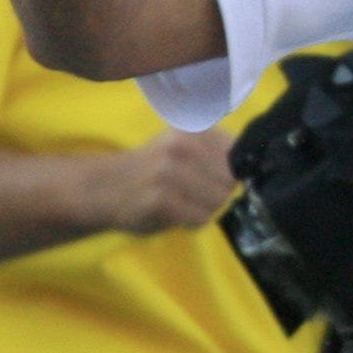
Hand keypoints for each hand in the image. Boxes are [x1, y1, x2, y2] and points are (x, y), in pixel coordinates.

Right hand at [98, 128, 236, 233]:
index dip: (230, 170)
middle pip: (230, 179)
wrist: (103, 187)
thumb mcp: (180, 146)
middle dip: (219, 193)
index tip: (216, 178)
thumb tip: (249, 170)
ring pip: (218, 200)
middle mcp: (182, 146)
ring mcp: (170, 172)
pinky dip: (192, 222)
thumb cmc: (150, 168)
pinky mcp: (161, 199)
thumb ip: (213, 151)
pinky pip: (199, 217)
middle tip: (197, 196)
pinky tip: (175, 215)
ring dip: (206, 209)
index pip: (236, 153)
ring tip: (184, 205)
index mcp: (192, 130)